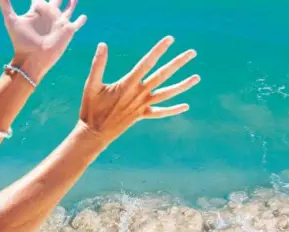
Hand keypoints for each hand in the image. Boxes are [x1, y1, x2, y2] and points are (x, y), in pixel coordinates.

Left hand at [0, 0, 86, 83]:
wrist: (33, 59)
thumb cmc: (21, 41)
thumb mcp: (11, 19)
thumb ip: (5, 4)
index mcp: (37, 12)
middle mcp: (49, 16)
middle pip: (55, 1)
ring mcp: (59, 23)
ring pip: (68, 9)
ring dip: (71, 3)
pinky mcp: (68, 31)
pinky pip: (77, 23)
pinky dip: (80, 20)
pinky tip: (83, 16)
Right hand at [79, 36, 199, 144]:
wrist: (94, 134)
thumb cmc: (91, 108)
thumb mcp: (91, 85)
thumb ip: (98, 65)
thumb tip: (102, 45)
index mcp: (128, 84)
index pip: (147, 63)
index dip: (159, 50)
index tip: (170, 40)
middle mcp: (139, 94)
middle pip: (163, 75)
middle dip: (178, 63)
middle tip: (192, 53)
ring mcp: (142, 106)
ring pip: (167, 94)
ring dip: (183, 85)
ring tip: (197, 77)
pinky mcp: (142, 115)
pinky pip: (160, 113)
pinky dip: (173, 110)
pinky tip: (186, 106)